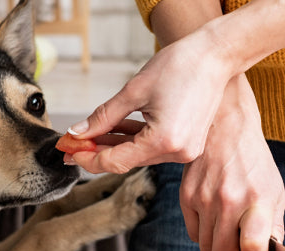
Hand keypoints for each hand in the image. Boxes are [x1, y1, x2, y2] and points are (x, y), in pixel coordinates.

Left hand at [66, 33, 233, 174]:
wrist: (216, 55)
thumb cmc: (181, 66)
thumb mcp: (134, 91)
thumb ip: (103, 116)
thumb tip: (79, 133)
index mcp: (164, 141)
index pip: (116, 162)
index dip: (88, 158)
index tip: (69, 151)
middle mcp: (177, 152)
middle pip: (126, 161)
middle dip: (97, 152)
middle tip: (72, 146)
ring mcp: (185, 150)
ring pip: (138, 155)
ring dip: (113, 146)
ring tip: (88, 137)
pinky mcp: (187, 143)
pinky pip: (152, 147)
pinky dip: (132, 140)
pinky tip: (112, 132)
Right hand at [179, 74, 284, 250]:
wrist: (225, 128)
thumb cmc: (253, 161)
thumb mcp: (274, 191)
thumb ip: (274, 227)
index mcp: (258, 201)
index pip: (254, 250)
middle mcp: (229, 202)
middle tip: (241, 247)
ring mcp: (204, 200)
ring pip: (206, 249)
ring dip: (218, 246)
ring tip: (228, 228)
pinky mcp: (186, 197)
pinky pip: (193, 233)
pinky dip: (204, 233)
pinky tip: (214, 217)